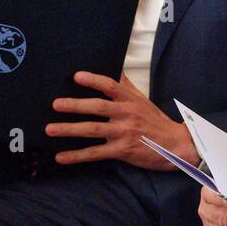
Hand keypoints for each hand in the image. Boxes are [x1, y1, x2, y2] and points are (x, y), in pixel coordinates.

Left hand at [45, 72, 200, 168]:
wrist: (176, 146)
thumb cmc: (156, 121)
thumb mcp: (142, 100)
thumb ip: (125, 86)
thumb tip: (113, 68)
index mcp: (131, 100)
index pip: (111, 86)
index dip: (93, 80)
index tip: (76, 76)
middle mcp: (127, 114)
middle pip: (97, 107)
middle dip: (74, 105)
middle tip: (55, 104)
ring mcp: (124, 133)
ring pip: (93, 129)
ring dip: (69, 129)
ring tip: (50, 129)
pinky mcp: (123, 150)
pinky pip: (96, 153)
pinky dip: (77, 156)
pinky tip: (61, 157)